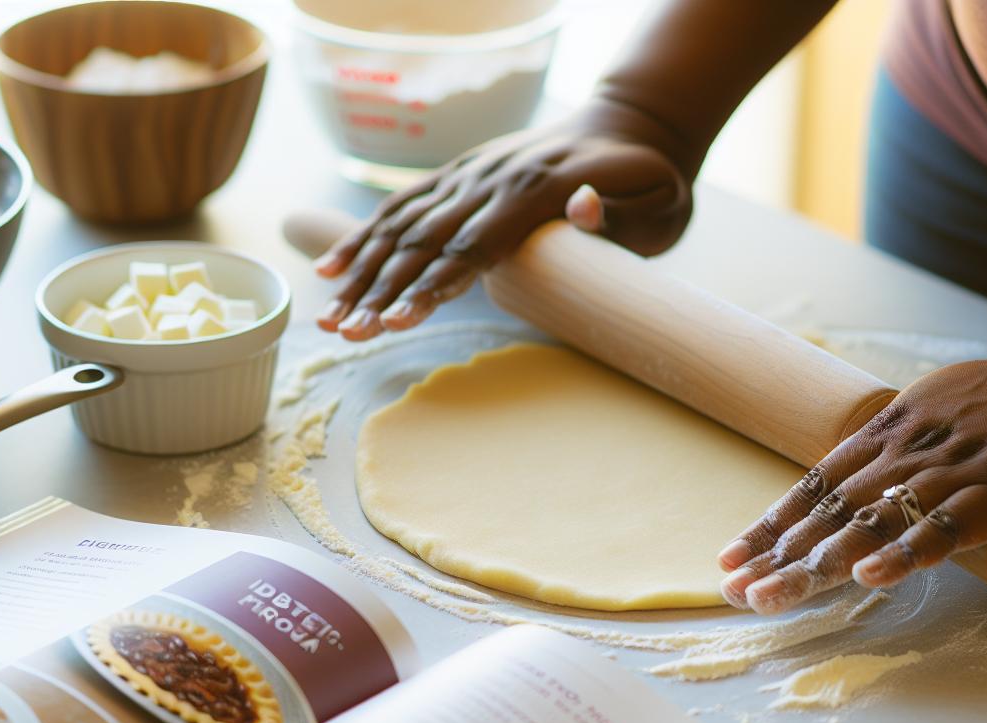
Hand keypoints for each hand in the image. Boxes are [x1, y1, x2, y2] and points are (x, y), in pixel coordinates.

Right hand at [312, 102, 692, 340]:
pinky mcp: (459, 175)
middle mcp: (491, 180)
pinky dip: (363, 237)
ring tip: (328, 319)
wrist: (632, 123)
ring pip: (402, 226)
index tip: (398, 320)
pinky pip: (401, 206)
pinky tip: (329, 269)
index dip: (432, 284)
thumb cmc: (651, 182)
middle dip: (379, 291)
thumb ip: (622, 215)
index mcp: (536, 191)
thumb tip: (582, 209)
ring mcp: (470, 175)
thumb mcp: (659, 202)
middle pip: (423, 241)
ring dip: (361, 273)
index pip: (472, 245)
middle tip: (346, 334)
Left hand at [715, 334, 986, 614]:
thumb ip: (900, 447)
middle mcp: (914, 446)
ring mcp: (959, 468)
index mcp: (895, 428)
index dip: (772, 523)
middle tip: (737, 592)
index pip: (817, 482)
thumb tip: (859, 482)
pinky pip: (949, 527)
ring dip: (820, 561)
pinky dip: (907, 552)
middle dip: (779, 553)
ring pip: (874, 519)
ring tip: (776, 595)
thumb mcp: (945, 411)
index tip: (730, 560)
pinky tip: (871, 577)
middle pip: (832, 507)